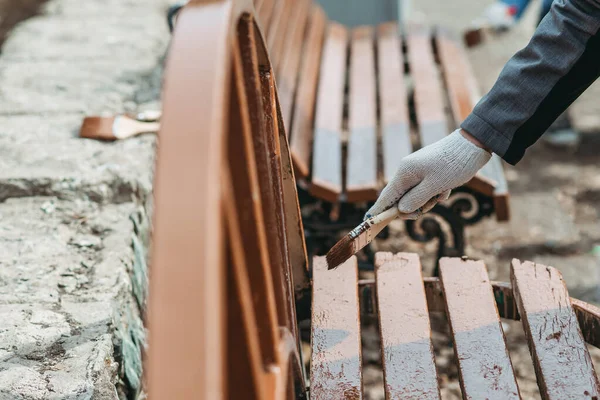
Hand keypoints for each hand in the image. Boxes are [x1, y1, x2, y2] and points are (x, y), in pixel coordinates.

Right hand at [365, 129, 491, 219]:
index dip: (378, 210)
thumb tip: (401, 210)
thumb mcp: (434, 186)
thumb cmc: (453, 164)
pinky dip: (436, 193)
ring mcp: (419, 171)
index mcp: (405, 172)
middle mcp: (408, 171)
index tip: (368, 220)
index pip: (386, 196)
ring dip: (429, 200)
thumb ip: (416, 200)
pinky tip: (447, 188)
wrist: (473, 145)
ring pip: (416, 195)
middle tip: (428, 208)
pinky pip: (427, 190)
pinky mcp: (429, 172)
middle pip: (402, 198)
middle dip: (414, 207)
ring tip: (443, 192)